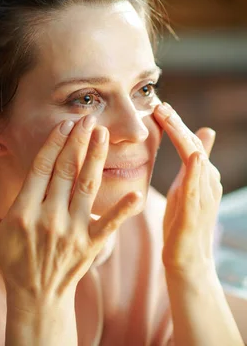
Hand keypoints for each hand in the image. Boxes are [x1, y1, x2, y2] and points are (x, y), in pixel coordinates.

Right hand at [0, 116, 142, 306]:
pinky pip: (109, 225)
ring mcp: (71, 232)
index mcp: (22, 212)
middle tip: (88, 117)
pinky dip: (123, 210)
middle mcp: (48, 219)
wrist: (36, 297)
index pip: (40, 170)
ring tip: (103, 134)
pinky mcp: (90, 246)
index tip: (63, 125)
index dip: (53, 145)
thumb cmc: (11, 260)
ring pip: (86, 187)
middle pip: (65, 172)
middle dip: (77, 142)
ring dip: (96, 158)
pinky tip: (137, 193)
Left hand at [153, 103, 221, 276]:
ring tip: (170, 120)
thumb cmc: (184, 222)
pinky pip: (196, 190)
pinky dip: (194, 172)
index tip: (159, 105)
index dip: (176, 123)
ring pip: (196, 162)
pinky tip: (192, 157)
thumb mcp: (187, 186)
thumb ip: (193, 162)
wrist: (188, 261)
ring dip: (184, 139)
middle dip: (177, 125)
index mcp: (201, 175)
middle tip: (161, 106)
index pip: (188, 143)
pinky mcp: (195, 214)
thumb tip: (203, 133)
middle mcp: (207, 182)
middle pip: (192, 146)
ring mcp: (203, 197)